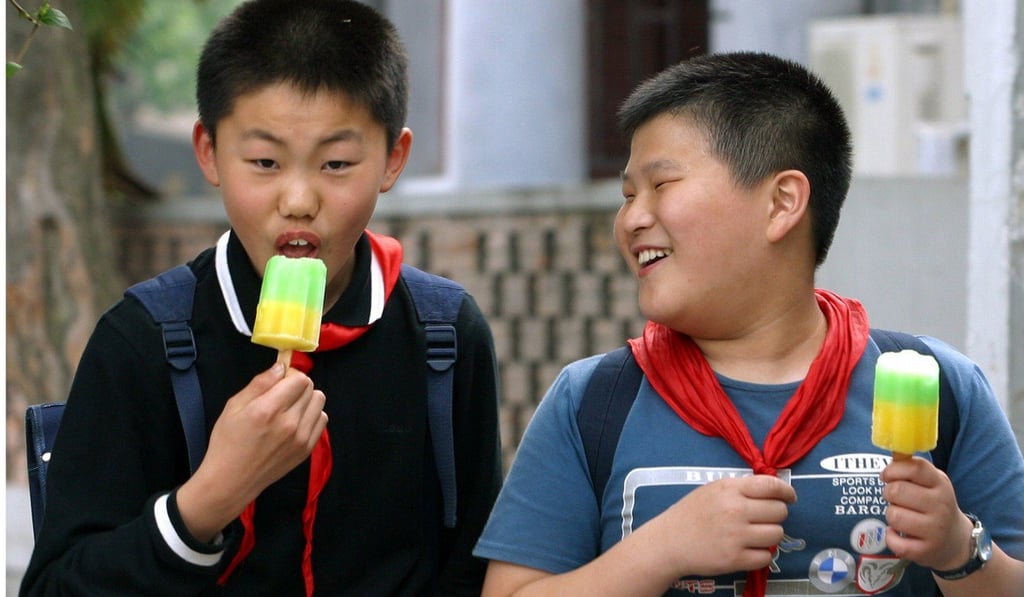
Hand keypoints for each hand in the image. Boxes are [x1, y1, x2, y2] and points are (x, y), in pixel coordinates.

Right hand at [177, 363, 327, 539]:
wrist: (231, 481)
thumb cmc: (227, 442)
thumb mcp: (234, 406)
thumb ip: (260, 383)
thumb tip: (280, 367)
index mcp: (268, 409)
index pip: (299, 379)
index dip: (289, 375)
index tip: (279, 381)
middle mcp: (289, 423)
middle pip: (310, 388)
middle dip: (297, 386)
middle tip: (281, 395)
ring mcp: (301, 438)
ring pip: (319, 401)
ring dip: (306, 399)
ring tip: (289, 408)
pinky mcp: (307, 449)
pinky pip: (322, 420)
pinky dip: (311, 416)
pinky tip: (295, 422)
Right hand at [646, 474, 796, 576]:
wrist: (669, 542)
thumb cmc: (691, 513)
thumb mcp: (713, 490)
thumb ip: (741, 488)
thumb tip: (774, 489)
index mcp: (730, 489)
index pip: (772, 486)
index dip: (786, 492)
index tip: (789, 497)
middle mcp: (735, 510)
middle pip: (779, 511)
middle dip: (776, 515)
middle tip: (763, 518)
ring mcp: (736, 536)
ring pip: (777, 534)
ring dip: (769, 535)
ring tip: (754, 535)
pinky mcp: (735, 559)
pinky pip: (766, 557)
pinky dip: (760, 555)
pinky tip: (747, 550)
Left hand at [880, 456, 970, 570]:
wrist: (956, 542)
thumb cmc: (935, 506)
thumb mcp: (931, 483)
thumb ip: (912, 469)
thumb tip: (894, 453)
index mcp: (941, 485)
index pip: (914, 468)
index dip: (894, 469)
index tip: (887, 476)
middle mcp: (941, 506)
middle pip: (897, 491)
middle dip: (889, 493)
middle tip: (896, 499)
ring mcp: (935, 530)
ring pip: (893, 515)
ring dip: (891, 515)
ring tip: (902, 516)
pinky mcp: (925, 551)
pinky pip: (894, 540)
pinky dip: (890, 536)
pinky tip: (898, 533)